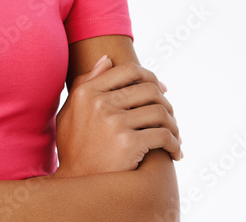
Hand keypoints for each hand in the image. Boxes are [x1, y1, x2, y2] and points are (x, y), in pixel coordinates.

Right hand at [54, 56, 181, 177]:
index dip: (150, 77)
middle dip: (166, 102)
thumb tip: (107, 60)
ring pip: (160, 111)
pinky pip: (164, 135)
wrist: (77, 185)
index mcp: (86, 92)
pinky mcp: (129, 143)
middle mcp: (100, 103)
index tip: (162, 89)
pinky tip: (175, 152)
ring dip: (173, 124)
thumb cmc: (75, 148)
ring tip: (174, 135)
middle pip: (149, 89)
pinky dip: (175, 144)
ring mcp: (115, 123)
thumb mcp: (70, 112)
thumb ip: (86, 83)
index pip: (128, 70)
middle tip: (170, 115)